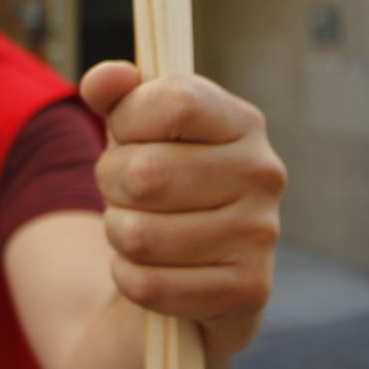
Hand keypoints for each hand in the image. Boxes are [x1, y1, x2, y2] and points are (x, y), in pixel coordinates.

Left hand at [79, 61, 284, 356]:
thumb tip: (106, 78)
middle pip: (143, 173)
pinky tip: (150, 267)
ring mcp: (261, 233)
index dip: (128, 119)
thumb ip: (114, 94)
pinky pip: (148, 285)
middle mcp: (262, 173)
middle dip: (111, 184)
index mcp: (242, 120)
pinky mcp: (249, 290)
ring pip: (138, 235)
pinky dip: (129, 278)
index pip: (174, 102)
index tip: (126, 134)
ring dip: (118, 234)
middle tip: (125, 191)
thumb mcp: (136, 128)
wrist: (193, 266)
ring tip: (138, 227)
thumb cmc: (161, 178)